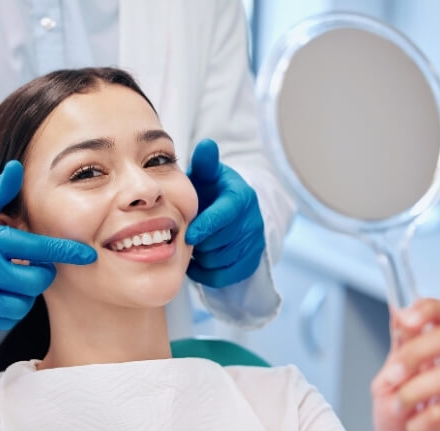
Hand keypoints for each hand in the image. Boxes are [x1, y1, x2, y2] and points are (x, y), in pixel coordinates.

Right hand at [0, 160, 96, 329]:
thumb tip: (17, 167)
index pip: (37, 249)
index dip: (66, 253)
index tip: (88, 255)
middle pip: (35, 282)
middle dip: (43, 273)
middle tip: (34, 264)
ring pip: (22, 304)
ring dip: (27, 293)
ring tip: (17, 277)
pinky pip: (4, 319)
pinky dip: (12, 308)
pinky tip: (5, 292)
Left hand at [185, 139, 264, 287]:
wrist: (228, 211)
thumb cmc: (210, 191)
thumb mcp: (206, 175)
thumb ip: (204, 163)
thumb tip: (206, 144)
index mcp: (241, 197)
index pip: (226, 215)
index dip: (207, 227)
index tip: (189, 236)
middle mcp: (253, 220)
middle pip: (221, 242)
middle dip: (200, 243)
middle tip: (184, 238)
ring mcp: (254, 242)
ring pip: (221, 260)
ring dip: (202, 257)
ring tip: (192, 247)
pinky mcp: (252, 261)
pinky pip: (225, 276)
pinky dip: (207, 273)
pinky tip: (198, 261)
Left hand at [371, 299, 439, 430]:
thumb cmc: (399, 422)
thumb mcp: (388, 381)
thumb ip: (398, 350)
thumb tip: (399, 312)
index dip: (430, 309)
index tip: (406, 319)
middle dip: (413, 354)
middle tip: (393, 377)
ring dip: (411, 392)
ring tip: (400, 408)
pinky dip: (417, 422)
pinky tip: (414, 429)